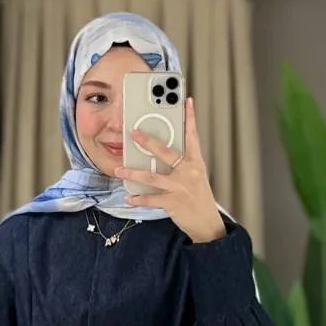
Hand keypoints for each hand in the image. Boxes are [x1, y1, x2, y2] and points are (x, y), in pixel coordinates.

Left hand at [115, 97, 225, 243]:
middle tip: (133, 132)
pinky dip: (138, 199)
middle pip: (166, 152)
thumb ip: (183, 164)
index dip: (190, 118)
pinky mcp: (173, 202)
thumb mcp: (196, 177)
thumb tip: (162, 153)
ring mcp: (180, 187)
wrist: (207, 223)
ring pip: (152, 177)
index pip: (193, 136)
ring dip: (133, 172)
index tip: (186, 101)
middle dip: (147, 141)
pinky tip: (129, 197)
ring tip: (119, 169)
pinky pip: (151, 199)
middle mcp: (188, 172)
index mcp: (196, 163)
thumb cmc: (200, 198)